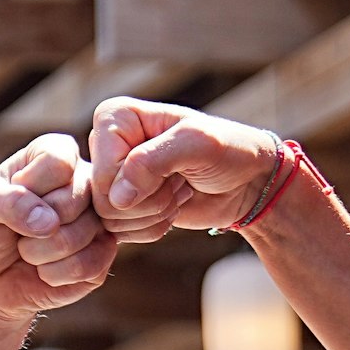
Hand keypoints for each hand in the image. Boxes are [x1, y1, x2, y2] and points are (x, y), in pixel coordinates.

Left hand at [0, 134, 116, 329]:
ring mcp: (98, 219)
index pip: (58, 161)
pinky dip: (54, 274)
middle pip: (75, 197)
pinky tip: (44, 271)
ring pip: (81, 234)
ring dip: (40, 253)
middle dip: (34, 225)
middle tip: (20, 231)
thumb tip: (50, 223)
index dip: (30, 186)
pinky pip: (89, 265)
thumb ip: (8, 201)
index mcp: (54, 155)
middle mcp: (83, 182)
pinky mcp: (103, 255)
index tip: (12, 195)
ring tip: (29, 251)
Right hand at [88, 97, 277, 242]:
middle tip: (179, 180)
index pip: (102, 172)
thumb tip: (116, 198)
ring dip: (154, 213)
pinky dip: (152, 228)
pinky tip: (173, 206)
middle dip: (150, 201)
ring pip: (111, 220)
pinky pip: (121, 233)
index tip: (176, 166)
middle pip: (104, 200)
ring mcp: (112, 177)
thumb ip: (153, 161)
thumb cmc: (228, 150)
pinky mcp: (122, 205)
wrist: (246, 181)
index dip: (140, 183)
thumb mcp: (197, 143)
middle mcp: (106, 145)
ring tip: (178, 189)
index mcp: (116, 117)